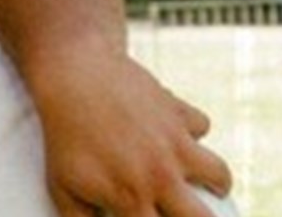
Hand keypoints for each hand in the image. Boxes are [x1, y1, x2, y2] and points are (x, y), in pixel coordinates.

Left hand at [28, 48, 232, 216]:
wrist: (74, 77)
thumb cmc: (65, 136)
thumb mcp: (62, 186)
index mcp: (132, 198)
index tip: (155, 214)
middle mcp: (161, 175)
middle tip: (188, 211)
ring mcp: (175, 143)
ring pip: (219, 175)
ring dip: (214, 182)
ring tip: (199, 182)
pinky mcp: (179, 112)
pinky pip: (201, 126)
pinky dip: (192, 130)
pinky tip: (177, 132)